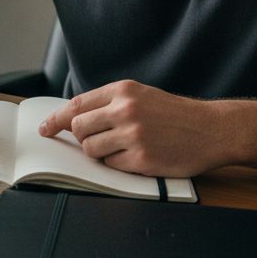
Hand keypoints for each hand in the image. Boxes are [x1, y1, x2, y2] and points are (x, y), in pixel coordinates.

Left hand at [37, 80, 235, 176]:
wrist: (211, 129)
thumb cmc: (175, 114)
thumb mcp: (142, 95)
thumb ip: (110, 103)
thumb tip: (74, 117)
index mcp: (123, 91)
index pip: (76, 105)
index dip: (56, 120)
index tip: (45, 129)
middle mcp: (126, 110)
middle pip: (79, 128)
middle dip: (82, 138)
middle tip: (96, 141)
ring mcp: (133, 135)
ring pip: (92, 149)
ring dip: (100, 153)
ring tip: (122, 148)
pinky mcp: (142, 159)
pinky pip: (111, 166)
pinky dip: (118, 165)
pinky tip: (136, 157)